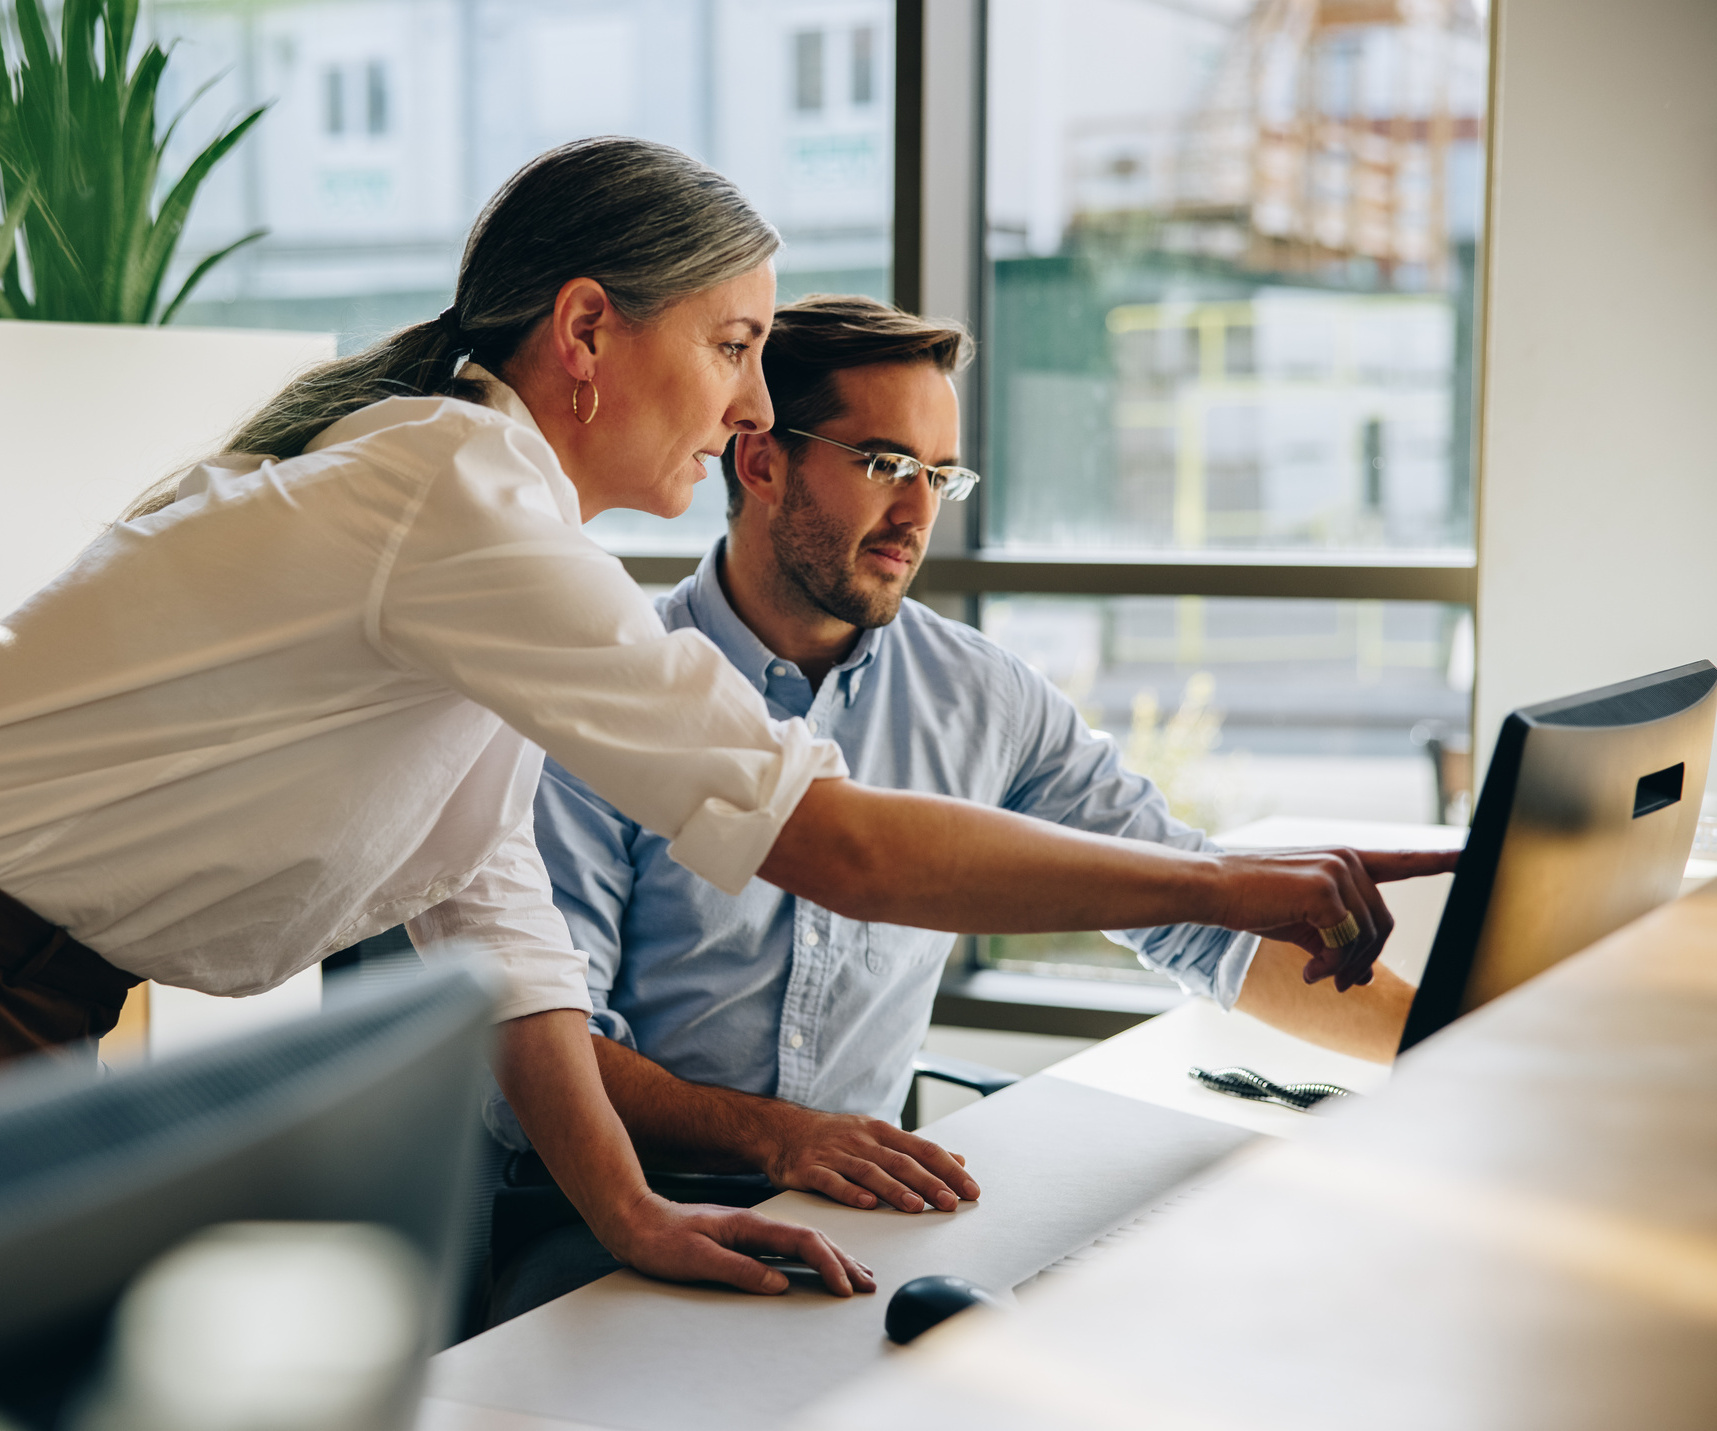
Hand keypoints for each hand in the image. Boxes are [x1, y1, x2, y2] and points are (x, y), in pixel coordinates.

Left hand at [604, 1191, 876, 1296]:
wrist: (634, 1219)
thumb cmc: (660, 1240)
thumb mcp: (697, 1259)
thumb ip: (740, 1269)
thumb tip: (780, 1282)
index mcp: (749, 1225)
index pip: (803, 1241)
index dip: (829, 1264)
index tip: (845, 1287)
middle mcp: (755, 1224)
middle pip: (812, 1238)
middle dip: (843, 1261)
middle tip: (868, 1283)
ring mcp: (750, 1230)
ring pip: (804, 1241)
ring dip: (833, 1257)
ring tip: (856, 1273)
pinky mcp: (743, 1238)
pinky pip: (788, 1246)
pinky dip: (812, 1256)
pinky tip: (817, 1263)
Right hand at [752, 1104, 980, 1212]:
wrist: (782, 1129)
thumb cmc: (836, 1137)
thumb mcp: (877, 1135)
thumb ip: (916, 1150)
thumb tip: (959, 1160)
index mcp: (881, 1132)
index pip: (922, 1149)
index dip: (947, 1169)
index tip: (970, 1190)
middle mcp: (861, 1141)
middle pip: (900, 1162)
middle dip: (928, 1182)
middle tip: (951, 1202)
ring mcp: (835, 1154)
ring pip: (870, 1172)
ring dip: (894, 1189)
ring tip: (916, 1206)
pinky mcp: (810, 1169)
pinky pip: (832, 1182)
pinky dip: (850, 1192)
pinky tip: (867, 1204)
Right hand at [1214, 848, 1459, 991]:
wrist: (1214, 889)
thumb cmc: (1253, 902)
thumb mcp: (1302, 923)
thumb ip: (1337, 942)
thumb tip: (1361, 978)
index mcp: (1346, 861)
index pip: (1404, 860)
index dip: (1442, 860)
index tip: (1473, 855)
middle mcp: (1348, 859)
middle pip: (1384, 924)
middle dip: (1362, 961)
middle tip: (1335, 982)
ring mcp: (1339, 870)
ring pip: (1368, 937)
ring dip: (1344, 967)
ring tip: (1315, 975)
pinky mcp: (1325, 889)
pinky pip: (1346, 942)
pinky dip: (1330, 966)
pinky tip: (1307, 971)